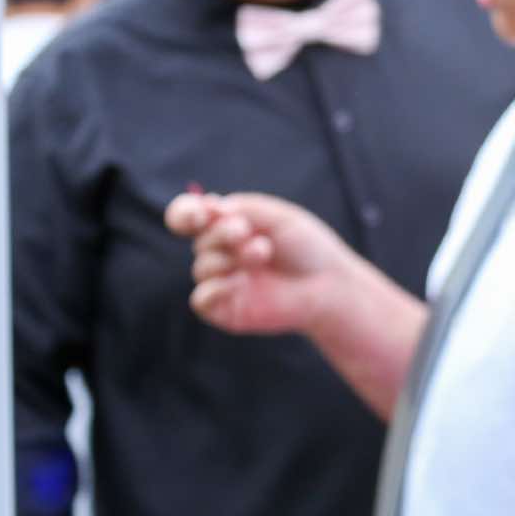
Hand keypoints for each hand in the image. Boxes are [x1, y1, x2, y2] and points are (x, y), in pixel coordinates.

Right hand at [164, 191, 355, 334]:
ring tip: (261, 253)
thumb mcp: (279, 218)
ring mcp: (222, 283)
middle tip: (245, 232)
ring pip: (201, 267)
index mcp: (228, 228)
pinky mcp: (225, 310)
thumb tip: (206, 205)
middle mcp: (222, 254)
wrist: (330, 285)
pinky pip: (201, 299)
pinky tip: (241, 281)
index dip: (185, 213)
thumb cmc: (308, 249)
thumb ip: (242, 207)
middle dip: (221, 233)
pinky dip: (216, 288)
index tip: (200, 213)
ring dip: (227, 257)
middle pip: (199, 240)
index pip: (188, 217)